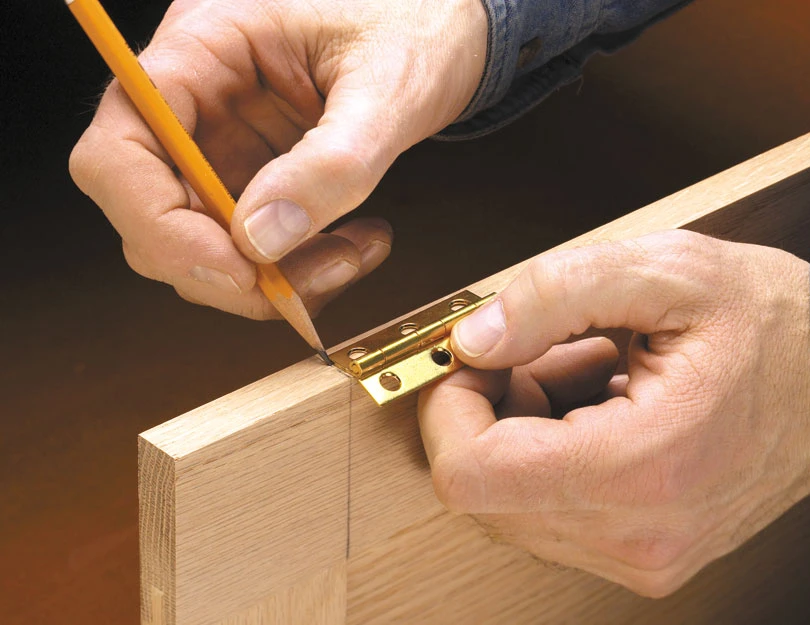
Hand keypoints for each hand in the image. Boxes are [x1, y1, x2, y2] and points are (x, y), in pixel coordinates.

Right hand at [70, 0, 487, 316]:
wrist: (446, 23)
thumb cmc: (415, 20)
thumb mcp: (389, 88)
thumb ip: (331, 164)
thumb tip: (261, 239)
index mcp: (205, 48)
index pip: (120, 151)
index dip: (159, 226)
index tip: (235, 270)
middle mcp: (199, 99)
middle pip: (151, 213)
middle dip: (227, 269)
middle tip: (305, 285)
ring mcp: (224, 140)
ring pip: (202, 243)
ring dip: (273, 277)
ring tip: (354, 254)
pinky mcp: (256, 172)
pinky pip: (250, 243)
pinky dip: (297, 266)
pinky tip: (354, 246)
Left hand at [418, 230, 809, 596]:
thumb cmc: (768, 324)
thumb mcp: (663, 269)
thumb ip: (552, 294)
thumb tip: (474, 338)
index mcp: (641, 465)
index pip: (474, 476)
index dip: (449, 411)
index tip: (469, 362)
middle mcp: (638, 533)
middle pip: (486, 493)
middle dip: (492, 411)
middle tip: (540, 353)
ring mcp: (642, 554)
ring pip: (512, 504)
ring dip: (524, 431)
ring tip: (586, 372)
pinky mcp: (644, 553)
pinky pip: (550, 513)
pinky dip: (551, 454)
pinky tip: (598, 404)